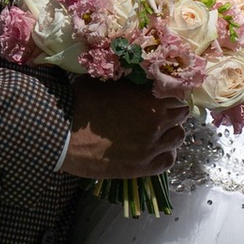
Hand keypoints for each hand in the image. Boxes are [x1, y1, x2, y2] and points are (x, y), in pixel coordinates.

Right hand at [63, 78, 186, 185]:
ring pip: (178, 138)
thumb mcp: (106, 82)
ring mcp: (151, 147)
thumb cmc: (80, 103)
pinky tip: (154, 150)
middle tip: (158, 114)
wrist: (63, 134)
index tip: (161, 97)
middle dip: (171, 113)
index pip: (177, 94)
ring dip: (170, 132)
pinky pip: (168, 161)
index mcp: (150, 98)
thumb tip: (138, 76)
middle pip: (180, 116)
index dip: (170, 95)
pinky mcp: (143, 167)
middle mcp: (156, 122)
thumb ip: (129, 82)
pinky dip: (165, 154)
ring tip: (156, 132)